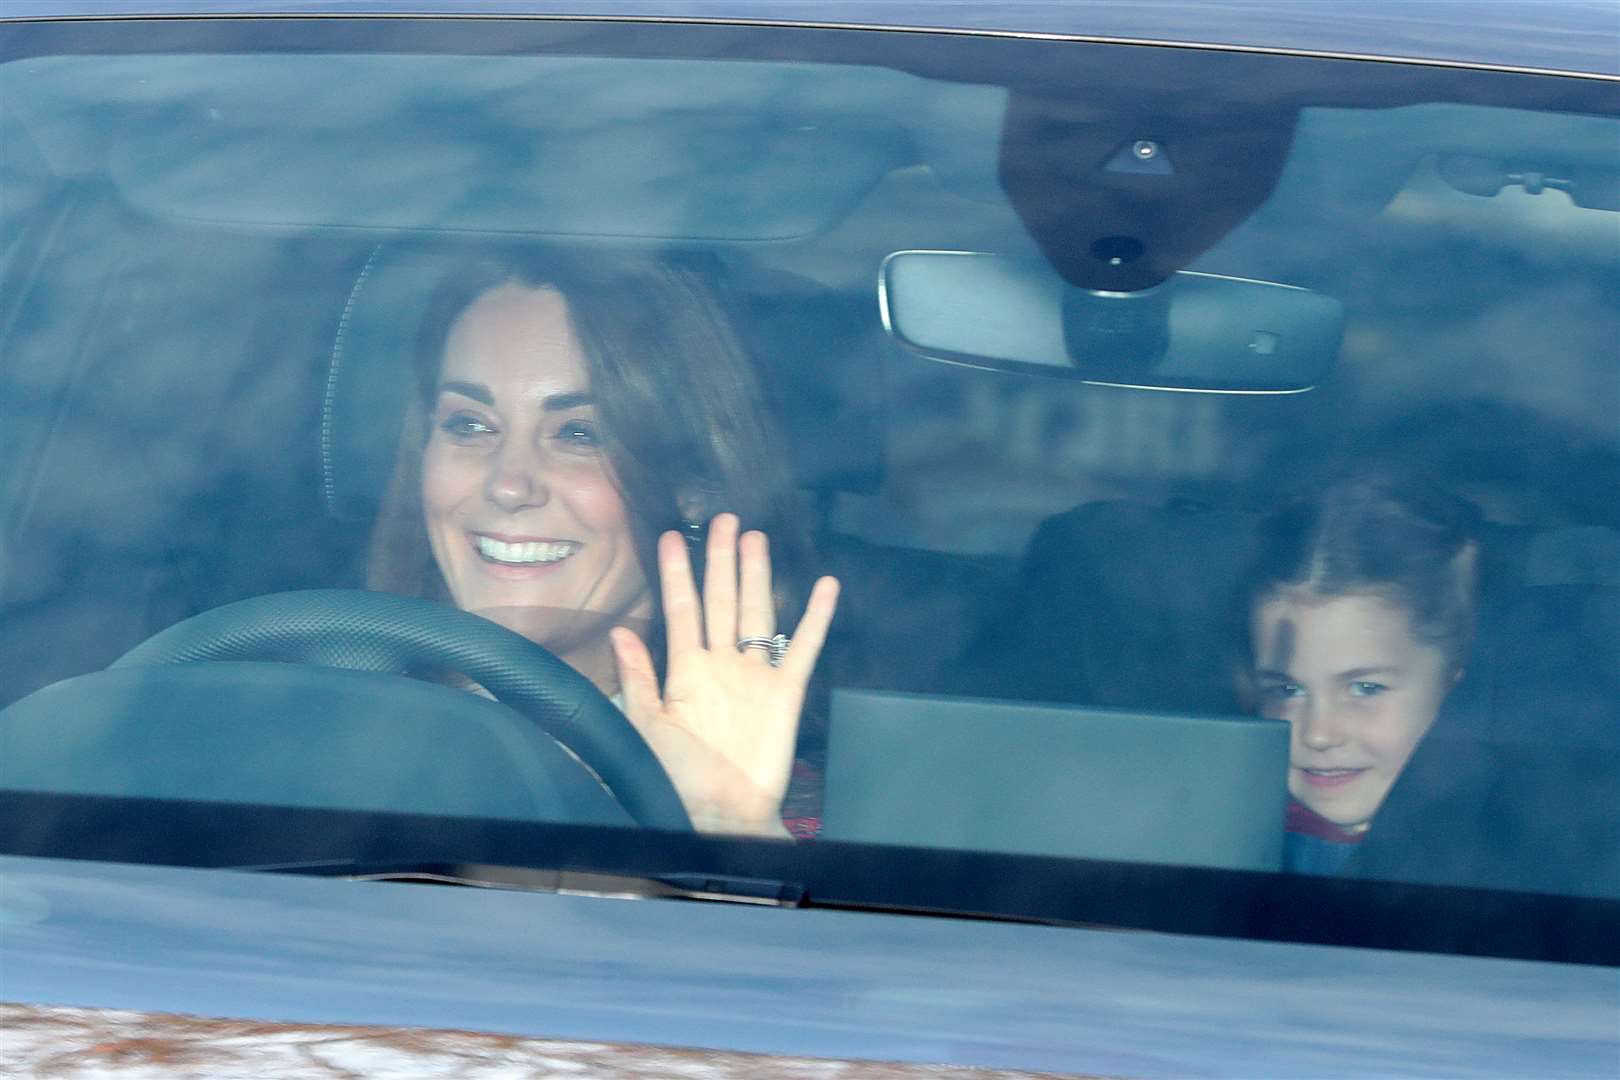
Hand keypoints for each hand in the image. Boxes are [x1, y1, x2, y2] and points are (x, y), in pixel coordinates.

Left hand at [609, 513, 838, 836]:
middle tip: (725, 519)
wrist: (719, 814)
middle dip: (721, 560)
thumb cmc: (677, 778)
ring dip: (757, 575)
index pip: (680, 608)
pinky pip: (803, 647)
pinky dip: (816, 617)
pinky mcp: (786, 691)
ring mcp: (754, 675)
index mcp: (685, 670)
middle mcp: (721, 665)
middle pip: (721, 599)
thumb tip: (620, 632)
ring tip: (756, 537)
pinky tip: (825, 586)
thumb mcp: (645, 726)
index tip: (671, 537)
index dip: (677, 573)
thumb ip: (637, 678)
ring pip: (756, 612)